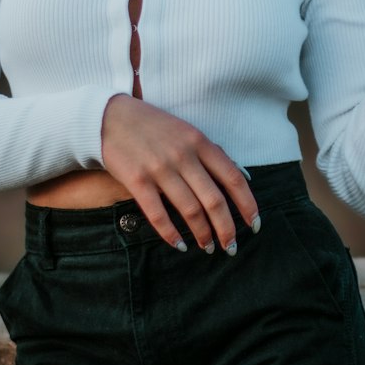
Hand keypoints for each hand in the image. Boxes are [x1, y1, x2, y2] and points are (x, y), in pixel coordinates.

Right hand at [100, 94, 259, 253]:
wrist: (110, 117)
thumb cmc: (154, 126)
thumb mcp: (187, 130)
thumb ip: (211, 152)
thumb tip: (241, 176)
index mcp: (199, 141)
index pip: (232, 178)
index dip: (247, 204)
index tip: (253, 225)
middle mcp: (183, 155)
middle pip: (214, 200)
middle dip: (226, 228)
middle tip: (231, 247)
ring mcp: (160, 168)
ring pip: (190, 210)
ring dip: (202, 234)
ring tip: (208, 247)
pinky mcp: (137, 180)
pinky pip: (158, 214)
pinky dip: (171, 234)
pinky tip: (179, 244)